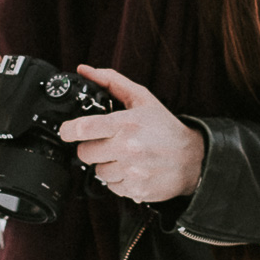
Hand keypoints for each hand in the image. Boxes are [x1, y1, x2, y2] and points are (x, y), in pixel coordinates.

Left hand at [59, 65, 203, 203]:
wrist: (193, 159)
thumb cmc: (165, 127)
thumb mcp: (142, 99)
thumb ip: (112, 81)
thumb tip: (84, 69)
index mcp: (126, 123)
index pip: (84, 128)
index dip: (68, 130)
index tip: (67, 131)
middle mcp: (128, 148)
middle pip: (85, 153)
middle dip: (92, 147)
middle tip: (107, 143)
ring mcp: (132, 171)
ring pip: (97, 172)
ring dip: (106, 164)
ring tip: (125, 157)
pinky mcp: (136, 190)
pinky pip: (111, 187)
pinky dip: (119, 180)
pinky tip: (133, 170)